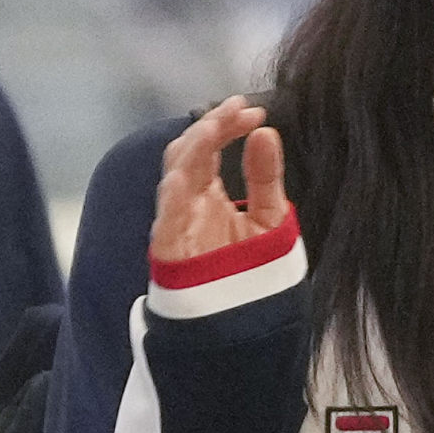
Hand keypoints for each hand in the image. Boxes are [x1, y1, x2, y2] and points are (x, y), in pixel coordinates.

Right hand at [151, 97, 291, 269]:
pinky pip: (165, 220)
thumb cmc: (247, 273)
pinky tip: (184, 176)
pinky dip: (172, 197)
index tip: (255, 111)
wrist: (239, 323)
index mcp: (206, 193)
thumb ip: (266, 177)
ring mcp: (177, 224)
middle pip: (188, 151)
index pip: (208, 146)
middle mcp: (187, 203)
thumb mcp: (268, 218)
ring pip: (174, 175)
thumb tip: (266, 131)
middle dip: (210, 126)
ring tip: (216, 127)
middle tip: (238, 109)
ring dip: (193, 149)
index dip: (227, 124)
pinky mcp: (170, 251)